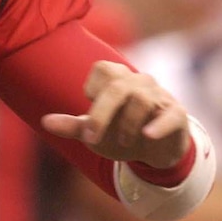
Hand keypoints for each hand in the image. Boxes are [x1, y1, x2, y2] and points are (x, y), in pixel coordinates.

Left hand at [41, 60, 190, 169]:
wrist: (155, 151)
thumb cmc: (120, 133)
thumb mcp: (94, 132)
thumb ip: (72, 126)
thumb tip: (44, 122)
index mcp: (118, 78)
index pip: (102, 69)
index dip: (93, 89)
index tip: (90, 105)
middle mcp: (139, 81)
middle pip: (117, 86)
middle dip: (100, 114)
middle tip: (91, 139)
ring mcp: (160, 96)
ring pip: (141, 98)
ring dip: (126, 124)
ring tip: (122, 143)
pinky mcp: (177, 115)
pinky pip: (171, 114)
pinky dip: (159, 125)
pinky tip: (147, 136)